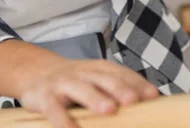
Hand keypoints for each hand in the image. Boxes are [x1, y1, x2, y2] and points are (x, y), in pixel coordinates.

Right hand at [0, 40, 157, 127]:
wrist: (36, 72)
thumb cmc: (76, 81)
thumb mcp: (96, 80)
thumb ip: (116, 89)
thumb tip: (148, 104)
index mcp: (100, 69)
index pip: (122, 74)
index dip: (137, 83)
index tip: (152, 96)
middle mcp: (84, 73)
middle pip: (104, 79)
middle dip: (119, 89)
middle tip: (132, 100)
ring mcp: (64, 83)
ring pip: (81, 89)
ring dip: (95, 98)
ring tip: (109, 110)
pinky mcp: (45, 97)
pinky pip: (54, 108)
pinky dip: (62, 119)